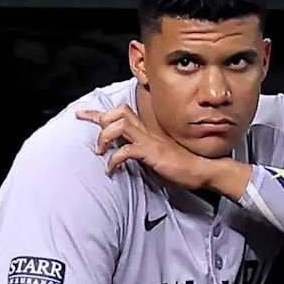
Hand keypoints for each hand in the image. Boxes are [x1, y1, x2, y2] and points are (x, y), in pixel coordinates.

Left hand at [76, 105, 211, 189]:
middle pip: (118, 112)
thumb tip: (122, 153)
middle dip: (98, 118)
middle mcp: (146, 131)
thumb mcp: (154, 154)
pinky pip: (126, 151)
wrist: (202, 169)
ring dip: (104, 137)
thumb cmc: (180, 165)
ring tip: (100, 152)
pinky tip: (111, 170)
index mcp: (146, 130)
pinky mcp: (152, 153)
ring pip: (119, 125)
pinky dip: (114, 160)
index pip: (121, 112)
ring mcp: (149, 141)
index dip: (98, 112)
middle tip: (86, 129)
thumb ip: (139, 150)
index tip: (82, 113)